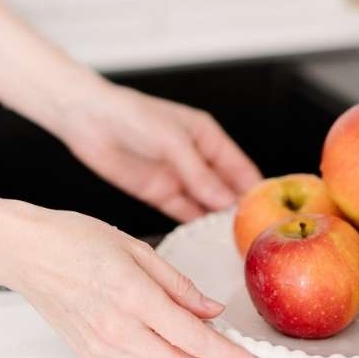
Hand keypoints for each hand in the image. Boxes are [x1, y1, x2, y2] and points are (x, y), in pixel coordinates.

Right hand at [0, 201, 259, 357]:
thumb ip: (180, 285)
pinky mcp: (91, 353)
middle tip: (221, 342)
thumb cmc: (76, 241)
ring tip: (191, 334)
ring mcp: (102, 346)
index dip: (228, 355)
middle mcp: (117, 329)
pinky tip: (160, 333)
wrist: (27, 253)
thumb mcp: (139, 249)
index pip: (194, 340)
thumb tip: (210, 310)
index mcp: (134, 296)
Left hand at [54, 81, 261, 221]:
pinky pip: (182, 211)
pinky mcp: (158, 192)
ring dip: (217, 221)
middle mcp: (196, 159)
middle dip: (240, 210)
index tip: (271, 213)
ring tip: (233, 242)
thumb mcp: (173, 142)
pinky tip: (205, 237)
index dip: (256, 191)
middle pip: (226, 190)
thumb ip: (199, 174)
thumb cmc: (132, 115)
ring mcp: (178, 177)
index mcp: (208, 138)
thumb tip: (225, 201)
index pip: (241, 169)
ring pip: (205, 204)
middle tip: (254, 235)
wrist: (87, 118)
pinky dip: (194, 224)